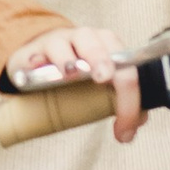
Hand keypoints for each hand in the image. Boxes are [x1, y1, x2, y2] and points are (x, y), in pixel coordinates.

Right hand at [5, 23, 143, 144]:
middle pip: (97, 43)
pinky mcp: (32, 53)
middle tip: (104, 78)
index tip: (124, 129)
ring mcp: (57, 43)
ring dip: (68, 59)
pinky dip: (34, 61)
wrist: (40, 62)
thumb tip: (137, 121)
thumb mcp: (102, 86)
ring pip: (63, 43)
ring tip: (69, 74)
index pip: (127, 64)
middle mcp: (84, 40)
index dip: (129, 96)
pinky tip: (35, 68)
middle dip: (102, 59)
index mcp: (108, 47)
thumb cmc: (76, 75)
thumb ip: (121, 100)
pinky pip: (32, 54)